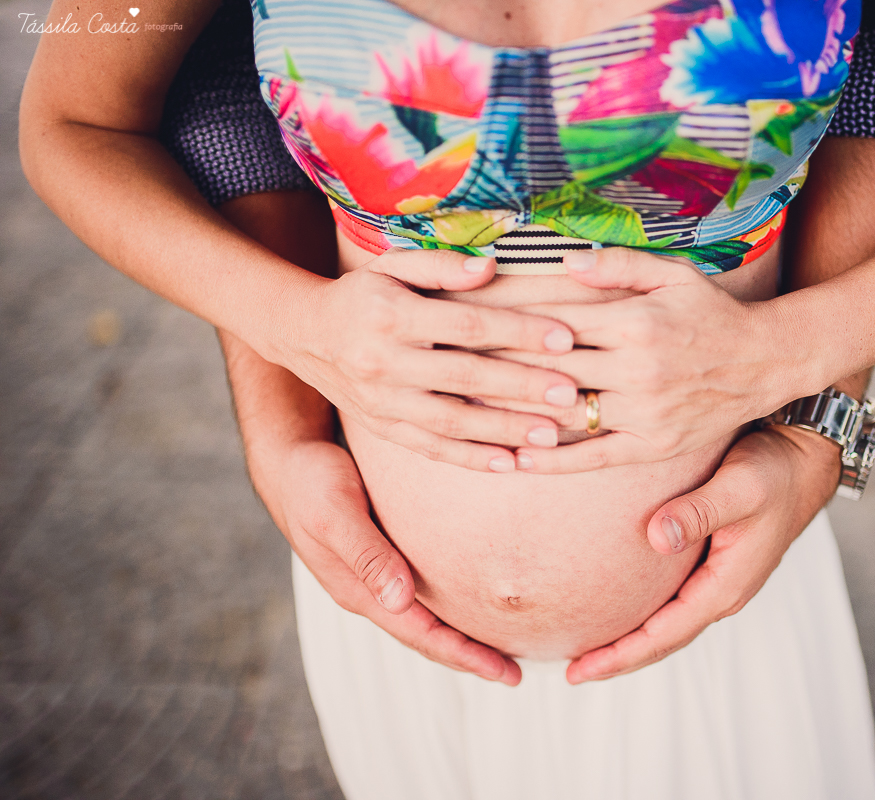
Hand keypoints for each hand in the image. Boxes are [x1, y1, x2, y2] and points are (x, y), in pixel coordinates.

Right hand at [270, 436, 521, 684]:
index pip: (421, 635)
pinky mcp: (382, 556)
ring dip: (460, 637)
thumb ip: (367, 555)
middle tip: (514, 675)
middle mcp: (369, 591)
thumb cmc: (311, 480)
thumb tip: (400, 600)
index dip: (463, 655)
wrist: (287, 459)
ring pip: (424, 619)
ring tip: (499, 649)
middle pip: (426, 637)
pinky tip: (470, 602)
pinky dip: (449, 607)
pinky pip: (421, 594)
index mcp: (359, 590)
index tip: (502, 672)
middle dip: (469, 657)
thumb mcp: (335, 513)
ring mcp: (374, 577)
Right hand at [285, 249, 582, 472]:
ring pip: (453, 421)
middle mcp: (385, 362)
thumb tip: (491, 270)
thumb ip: (441, 266)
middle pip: (466, 377)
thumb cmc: (363, 295)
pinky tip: (509, 463)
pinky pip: (430, 448)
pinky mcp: (382, 427)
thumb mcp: (393, 266)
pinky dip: (470, 458)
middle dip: (523, 387)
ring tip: (552, 436)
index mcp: (392, 315)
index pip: (467, 325)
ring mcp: (382, 401)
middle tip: (571, 395)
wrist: (302, 335)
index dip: (517, 331)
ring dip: (505, 430)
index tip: (564, 337)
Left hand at [484, 248, 819, 472]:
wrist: (765, 363)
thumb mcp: (672, 275)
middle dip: (491, 368)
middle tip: (443, 368)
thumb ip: (617, 266)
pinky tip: (512, 458)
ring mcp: (644, 413)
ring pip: (563, 416)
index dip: (501, 324)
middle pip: (548, 370)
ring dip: (509, 416)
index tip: (459, 324)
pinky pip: (591, 457)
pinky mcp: (651, 447)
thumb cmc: (711, 314)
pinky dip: (550, 459)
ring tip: (460, 414)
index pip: (553, 324)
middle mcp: (637, 370)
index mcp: (635, 322)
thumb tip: (562, 261)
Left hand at [565, 426, 840, 682]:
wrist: (802, 461)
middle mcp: (721, 591)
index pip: (664, 634)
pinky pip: (671, 602)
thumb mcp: (738, 486)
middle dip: (618, 658)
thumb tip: (656, 537)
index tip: (580, 669)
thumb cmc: (773, 471)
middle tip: (571, 672)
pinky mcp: (711, 565)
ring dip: (630, 641)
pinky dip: (643, 615)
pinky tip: (618, 608)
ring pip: (667, 624)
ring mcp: (717, 581)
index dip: (621, 654)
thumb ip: (699, 511)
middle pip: (663, 640)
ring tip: (587, 651)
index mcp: (725, 585)